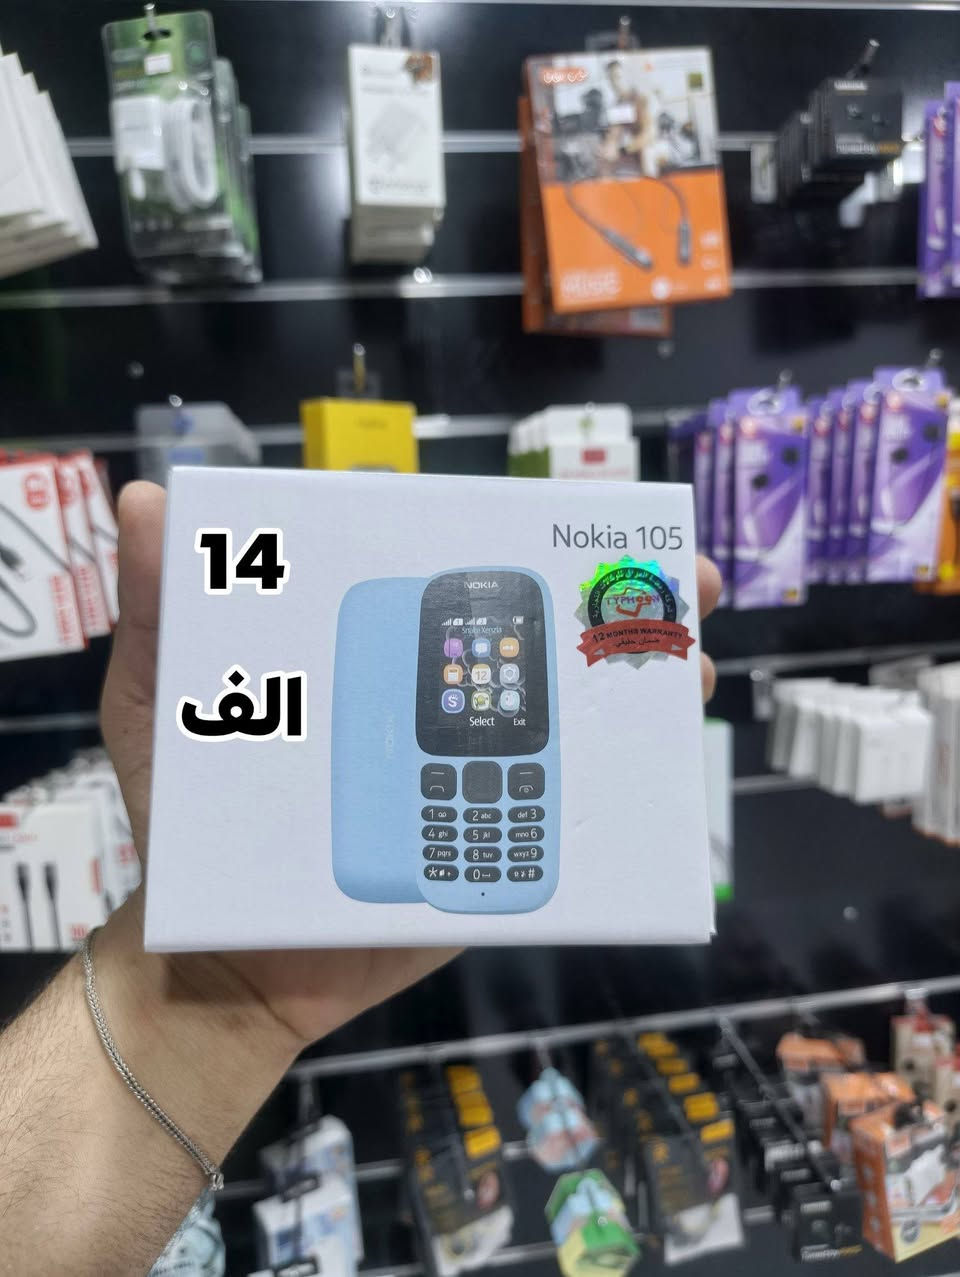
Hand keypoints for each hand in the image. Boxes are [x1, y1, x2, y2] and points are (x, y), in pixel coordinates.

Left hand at [100, 482, 721, 1054]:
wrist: (229, 959)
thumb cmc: (188, 817)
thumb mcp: (159, 701)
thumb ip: (158, 608)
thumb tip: (145, 501)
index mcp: (367, 662)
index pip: (452, 586)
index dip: (521, 547)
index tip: (582, 523)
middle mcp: (427, 708)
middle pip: (533, 645)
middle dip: (618, 611)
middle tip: (683, 588)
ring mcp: (466, 775)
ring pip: (564, 722)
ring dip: (637, 690)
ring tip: (691, 674)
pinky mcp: (488, 848)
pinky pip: (555, 816)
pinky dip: (614, 792)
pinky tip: (657, 770)